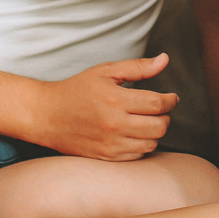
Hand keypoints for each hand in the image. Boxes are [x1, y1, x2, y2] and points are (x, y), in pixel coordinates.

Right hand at [29, 54, 177, 160]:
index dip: (171, 100)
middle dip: (166, 116)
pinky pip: (138, 155)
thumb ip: (138, 67)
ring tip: (146, 120)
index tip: (171, 97)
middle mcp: (114, 124)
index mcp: (115, 99)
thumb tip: (165, 60)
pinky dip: (142, 144)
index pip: (157, 104)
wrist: (47, 115)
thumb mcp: (106, 71)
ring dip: (155, 131)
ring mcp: (110, 144)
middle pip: (159, 126)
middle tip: (160, 109)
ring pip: (152, 143)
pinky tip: (134, 133)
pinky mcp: (106, 158)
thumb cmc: (77, 89)